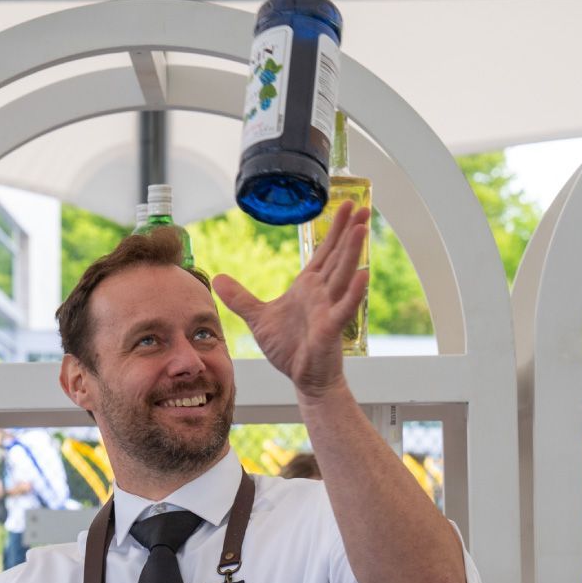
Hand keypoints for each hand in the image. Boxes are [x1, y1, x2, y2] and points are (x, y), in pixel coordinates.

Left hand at [213, 200, 368, 399]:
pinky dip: (353, 292)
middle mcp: (322, 293)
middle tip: (362, 206)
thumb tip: (217, 279)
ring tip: (362, 228)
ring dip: (352, 252)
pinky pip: (343, 307)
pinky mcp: (331, 328)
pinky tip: (363, 274)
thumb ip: (240, 298)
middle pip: (338, 256)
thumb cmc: (288, 348)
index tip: (346, 205)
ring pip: (343, 275)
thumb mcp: (258, 317)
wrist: (302, 377)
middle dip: (349, 231)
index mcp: (308, 287)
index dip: (334, 229)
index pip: (323, 251)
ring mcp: (329, 309)